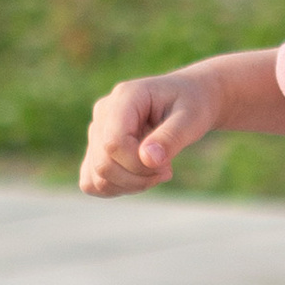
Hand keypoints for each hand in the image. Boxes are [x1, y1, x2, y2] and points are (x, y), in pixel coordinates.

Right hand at [79, 66, 220, 193]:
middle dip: (139, 178)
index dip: (139, 165)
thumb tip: (148, 159)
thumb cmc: (191, 105)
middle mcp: (103, 112)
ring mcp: (97, 131)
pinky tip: (141, 177)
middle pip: (103, 164)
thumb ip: (170, 137)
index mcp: (125, 97)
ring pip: (96, 178)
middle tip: (167, 170)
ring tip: (156, 171)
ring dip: (131, 185)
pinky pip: (92, 182)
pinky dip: (119, 188)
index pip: (114, 143)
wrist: (186, 101)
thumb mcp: (191, 118)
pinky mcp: (96, 149)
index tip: (167, 166)